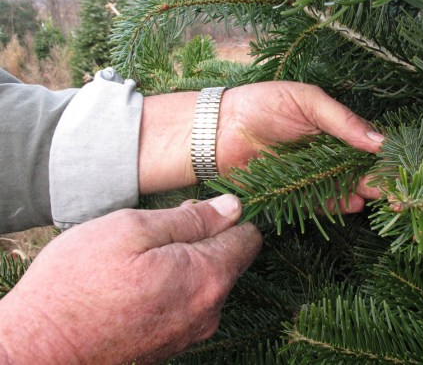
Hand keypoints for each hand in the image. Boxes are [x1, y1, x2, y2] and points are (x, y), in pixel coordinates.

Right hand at [0, 195, 260, 363]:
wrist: (40, 348)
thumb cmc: (79, 282)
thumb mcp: (133, 229)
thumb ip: (192, 219)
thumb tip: (233, 207)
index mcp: (207, 277)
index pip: (248, 237)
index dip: (228, 215)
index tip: (199, 207)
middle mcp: (209, 310)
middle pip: (229, 259)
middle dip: (204, 237)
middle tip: (160, 227)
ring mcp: (191, 331)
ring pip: (207, 281)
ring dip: (186, 261)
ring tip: (143, 254)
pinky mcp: (172, 343)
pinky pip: (189, 303)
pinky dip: (175, 285)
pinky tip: (141, 279)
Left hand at [139, 82, 383, 209]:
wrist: (218, 127)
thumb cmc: (262, 105)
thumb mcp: (307, 101)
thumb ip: (342, 121)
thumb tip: (380, 141)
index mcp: (330, 130)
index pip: (363, 146)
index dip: (382, 157)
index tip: (400, 166)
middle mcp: (323, 155)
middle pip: (356, 170)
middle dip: (376, 180)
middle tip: (395, 189)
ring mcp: (308, 176)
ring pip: (340, 188)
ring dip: (359, 193)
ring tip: (378, 197)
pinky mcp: (291, 194)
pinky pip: (317, 202)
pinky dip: (334, 205)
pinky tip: (352, 204)